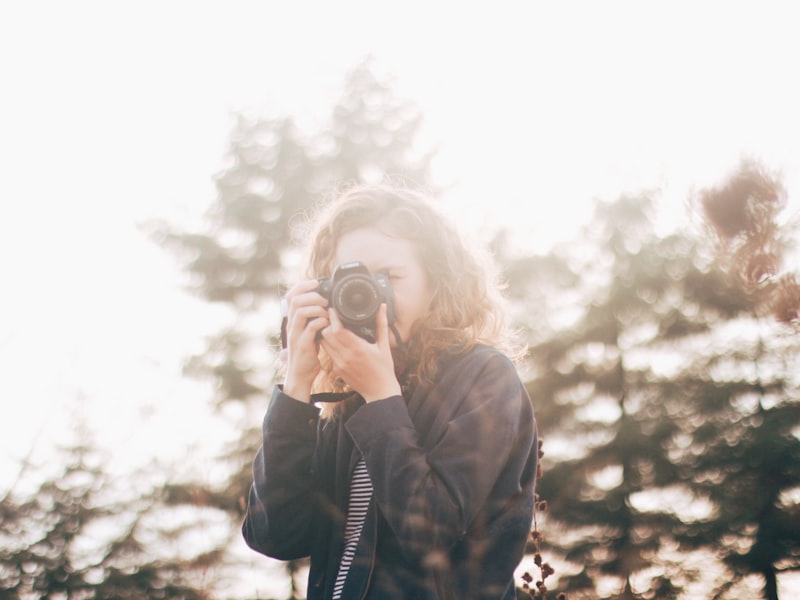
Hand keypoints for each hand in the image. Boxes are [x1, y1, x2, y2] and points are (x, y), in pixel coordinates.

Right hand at [282, 279, 329, 402]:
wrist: (301, 375)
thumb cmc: (308, 354)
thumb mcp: (309, 333)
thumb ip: (313, 320)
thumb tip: (326, 307)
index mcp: (293, 321)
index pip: (291, 296)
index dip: (302, 286)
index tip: (316, 282)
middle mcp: (291, 325)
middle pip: (295, 299)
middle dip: (311, 294)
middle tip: (325, 298)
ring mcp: (296, 334)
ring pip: (300, 310)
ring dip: (316, 307)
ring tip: (327, 311)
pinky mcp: (303, 344)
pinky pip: (311, 327)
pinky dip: (321, 322)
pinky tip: (327, 324)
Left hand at [320, 303, 401, 401]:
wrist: (379, 392)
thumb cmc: (384, 368)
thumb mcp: (384, 345)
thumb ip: (381, 324)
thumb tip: (382, 306)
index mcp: (358, 348)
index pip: (337, 329)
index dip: (333, 317)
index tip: (333, 309)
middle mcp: (346, 356)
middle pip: (326, 334)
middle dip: (327, 324)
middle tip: (331, 316)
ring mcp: (339, 364)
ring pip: (324, 343)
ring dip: (326, 334)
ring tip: (332, 327)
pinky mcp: (337, 370)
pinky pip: (328, 353)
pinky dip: (330, 345)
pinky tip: (336, 341)